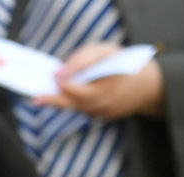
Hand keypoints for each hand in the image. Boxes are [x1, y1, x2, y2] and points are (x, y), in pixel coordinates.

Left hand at [40, 42, 164, 117]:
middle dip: (54, 100)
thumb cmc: (123, 62)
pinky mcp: (104, 117)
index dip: (65, 84)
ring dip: (64, 100)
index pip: (78, 89)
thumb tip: (58, 72)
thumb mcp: (105, 52)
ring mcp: (105, 112)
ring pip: (77, 108)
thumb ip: (82, 59)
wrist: (147, 85)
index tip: (54, 78)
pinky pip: (85, 110)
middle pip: (73, 103)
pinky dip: (77, 102)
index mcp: (107, 84)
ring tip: (47, 96)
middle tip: (36, 99)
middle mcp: (105, 102)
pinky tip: (72, 95)